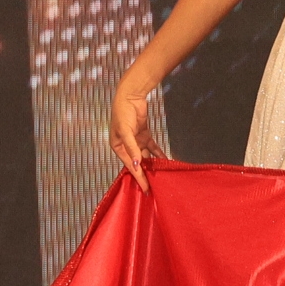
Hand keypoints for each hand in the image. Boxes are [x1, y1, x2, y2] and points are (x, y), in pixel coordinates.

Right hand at [108, 77, 159, 192]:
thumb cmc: (123, 113)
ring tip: (162, 176)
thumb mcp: (125, 131)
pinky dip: (159, 154)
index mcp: (118, 147)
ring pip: (146, 157)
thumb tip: (138, 164)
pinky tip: (166, 161)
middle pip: (138, 163)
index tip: (145, 189)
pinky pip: (153, 148)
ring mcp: (136, 141)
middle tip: (155, 187)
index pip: (130, 166)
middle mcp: (127, 146)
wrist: (130, 96)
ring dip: (153, 165)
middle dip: (146, 174)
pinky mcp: (144, 136)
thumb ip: (132, 148)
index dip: (138, 177)